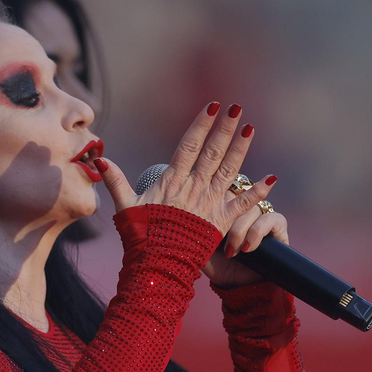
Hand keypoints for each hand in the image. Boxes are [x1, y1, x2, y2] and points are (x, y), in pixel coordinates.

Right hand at [96, 102, 274, 234]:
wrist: (157, 265)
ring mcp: (209, 203)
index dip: (201, 125)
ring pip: (230, 170)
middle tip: (236, 108)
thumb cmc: (140, 238)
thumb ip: (116, 181)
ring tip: (251, 128)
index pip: (189, 146)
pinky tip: (271, 178)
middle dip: (225, 128)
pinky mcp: (221, 221)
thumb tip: (99, 160)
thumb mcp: (125, 207)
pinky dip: (258, 191)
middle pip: (213, 152)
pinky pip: (243, 204)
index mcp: (173, 181)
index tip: (211, 107)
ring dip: (241, 149)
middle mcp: (194, 188)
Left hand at [201, 176, 288, 285]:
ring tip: (232, 251)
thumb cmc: (217, 265)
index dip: (217, 194)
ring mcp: (262, 214)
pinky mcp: (278, 225)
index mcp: (225, 206)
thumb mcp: (200, 245)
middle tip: (218, 238)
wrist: (238, 286)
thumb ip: (194, 226)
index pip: (223, 188)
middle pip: (237, 195)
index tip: (206, 210)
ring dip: (240, 231)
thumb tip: (184, 213)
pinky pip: (270, 219)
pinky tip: (248, 248)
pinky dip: (256, 234)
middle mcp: (245, 207)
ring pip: (252, 208)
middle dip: (227, 217)